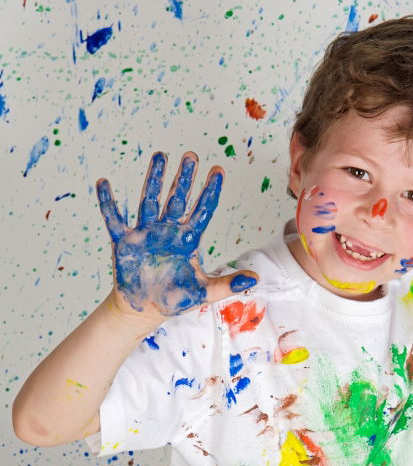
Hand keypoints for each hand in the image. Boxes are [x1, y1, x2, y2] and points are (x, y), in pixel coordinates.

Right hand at [96, 151, 256, 319]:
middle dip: (184, 178)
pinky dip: (108, 203)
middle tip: (191, 155)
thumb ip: (229, 284)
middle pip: (177, 198)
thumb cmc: (175, 298)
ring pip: (150, 200)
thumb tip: (256, 280)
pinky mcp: (124, 241)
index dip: (210, 191)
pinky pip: (114, 219)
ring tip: (160, 156)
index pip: (202, 211)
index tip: (218, 170)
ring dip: (154, 179)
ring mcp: (146, 233)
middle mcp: (167, 231)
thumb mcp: (204, 292)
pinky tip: (103, 182)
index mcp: (187, 240)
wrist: (144, 310)